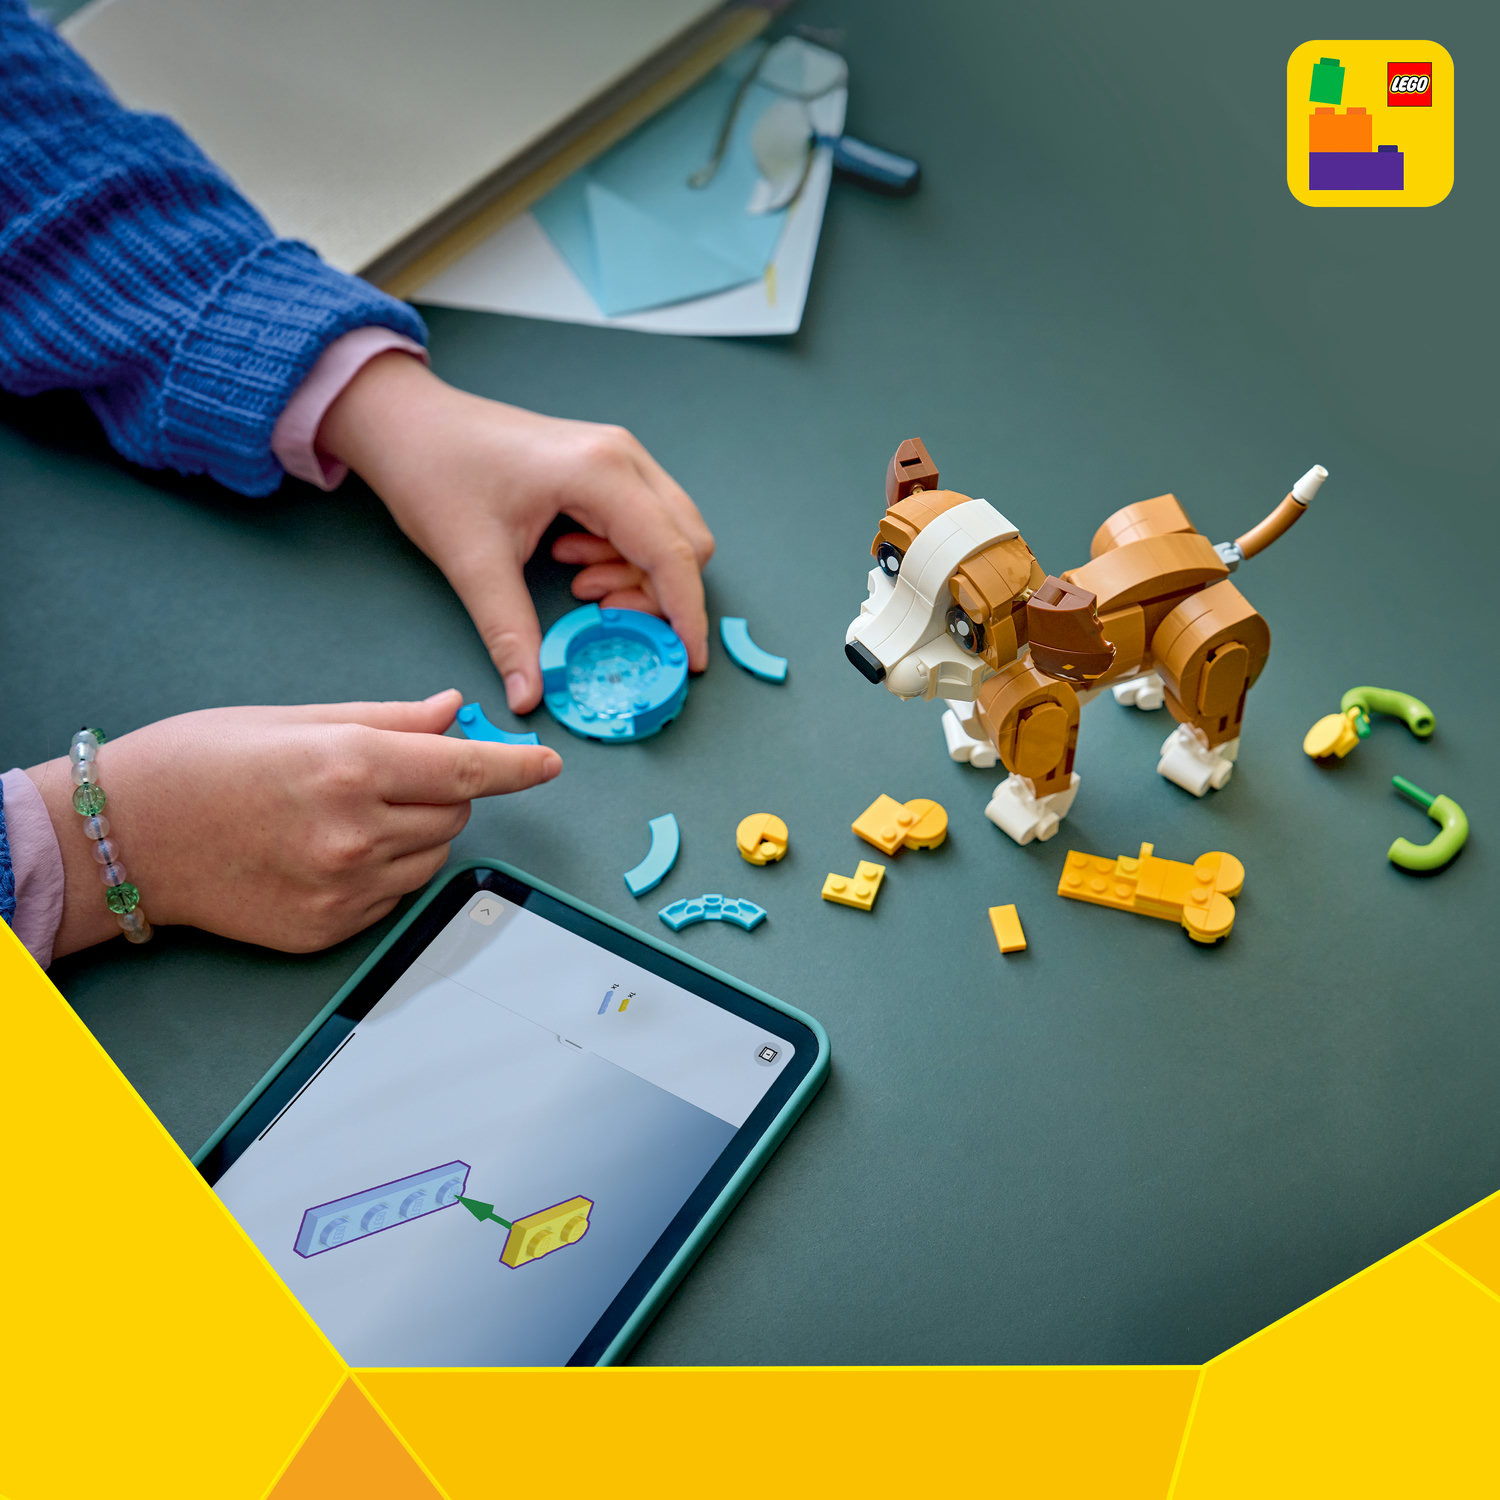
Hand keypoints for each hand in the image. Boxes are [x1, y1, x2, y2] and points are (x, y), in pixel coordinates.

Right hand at [29, 690, 559, 957]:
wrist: (125, 838)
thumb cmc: (200, 762)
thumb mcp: (296, 719)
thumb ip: (390, 720)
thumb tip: (454, 712)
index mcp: (350, 766)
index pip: (466, 769)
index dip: (515, 765)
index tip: (549, 764)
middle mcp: (355, 833)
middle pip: (455, 815)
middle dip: (442, 791)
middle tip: (387, 774)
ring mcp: (343, 890)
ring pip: (431, 859)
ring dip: (417, 833)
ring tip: (347, 813)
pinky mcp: (330, 929)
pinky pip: (394, 897)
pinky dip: (385, 871)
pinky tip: (328, 851)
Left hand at [318, 354, 715, 713]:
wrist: (408, 421)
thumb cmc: (434, 471)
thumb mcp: (472, 560)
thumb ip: (509, 631)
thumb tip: (530, 694)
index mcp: (601, 471)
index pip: (673, 554)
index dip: (687, 615)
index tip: (687, 663)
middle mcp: (624, 457)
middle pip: (687, 543)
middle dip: (658, 594)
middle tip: (600, 614)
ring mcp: (620, 456)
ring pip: (671, 533)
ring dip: (637, 575)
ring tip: (575, 583)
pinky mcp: (608, 464)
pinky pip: (647, 521)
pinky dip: (625, 555)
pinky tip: (572, 559)